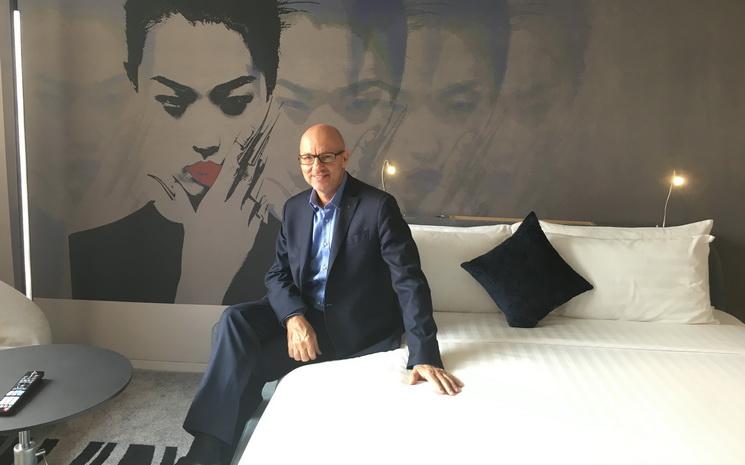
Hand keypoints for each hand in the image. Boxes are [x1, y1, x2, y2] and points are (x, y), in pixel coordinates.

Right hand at [167, 132, 269, 303]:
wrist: (208, 271)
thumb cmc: (194, 243)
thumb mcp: (186, 217)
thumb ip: (178, 197)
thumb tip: (162, 180)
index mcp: (213, 201)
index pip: (228, 170)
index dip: (237, 151)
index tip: (245, 135)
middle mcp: (230, 207)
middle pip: (245, 177)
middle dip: (253, 158)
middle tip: (262, 141)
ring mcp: (244, 219)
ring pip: (255, 192)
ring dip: (259, 175)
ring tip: (265, 157)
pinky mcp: (252, 230)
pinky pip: (259, 211)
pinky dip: (261, 199)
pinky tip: (265, 189)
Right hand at [286, 315, 321, 361]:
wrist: (295, 322)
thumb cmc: (304, 326)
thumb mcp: (313, 334)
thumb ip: (316, 345)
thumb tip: (318, 352)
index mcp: (308, 341)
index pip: (312, 355)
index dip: (313, 356)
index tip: (313, 354)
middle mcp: (301, 344)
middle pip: (305, 358)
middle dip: (307, 357)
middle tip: (308, 354)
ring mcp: (295, 345)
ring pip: (297, 358)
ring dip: (300, 357)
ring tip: (302, 354)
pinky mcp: (289, 345)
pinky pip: (291, 355)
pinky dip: (294, 355)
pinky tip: (297, 352)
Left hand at [408, 364, 463, 395]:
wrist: (423, 361)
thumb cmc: (419, 370)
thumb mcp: (414, 372)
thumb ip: (412, 377)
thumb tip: (411, 382)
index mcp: (428, 372)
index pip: (433, 379)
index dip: (438, 385)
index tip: (442, 392)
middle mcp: (436, 371)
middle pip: (442, 379)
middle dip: (447, 386)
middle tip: (451, 394)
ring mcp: (441, 371)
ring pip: (448, 378)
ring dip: (453, 384)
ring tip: (457, 391)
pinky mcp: (444, 372)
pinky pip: (451, 376)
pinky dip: (456, 380)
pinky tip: (461, 385)